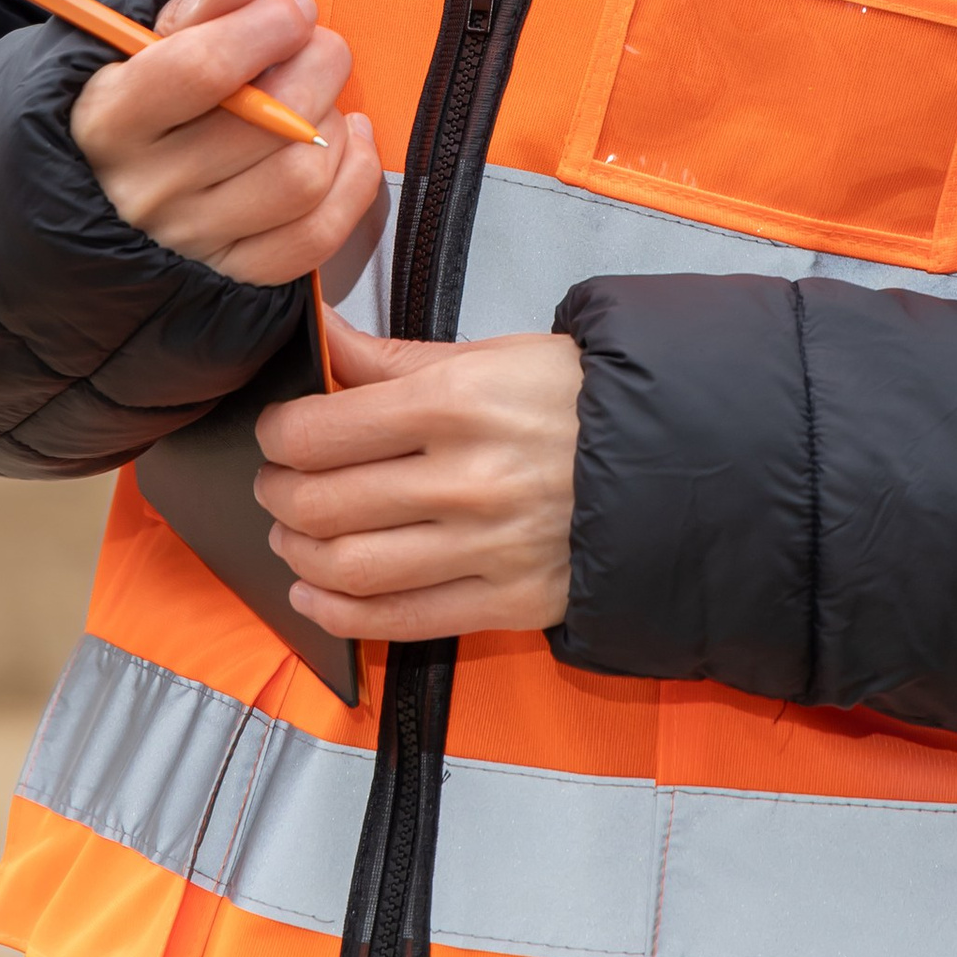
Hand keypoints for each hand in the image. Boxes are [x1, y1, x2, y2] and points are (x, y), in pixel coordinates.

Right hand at [67, 0, 381, 288]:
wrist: (107, 185)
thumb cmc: (136, 100)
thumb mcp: (138, 45)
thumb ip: (190, 14)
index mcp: (112, 121)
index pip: (202, 71)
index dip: (266, 29)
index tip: (295, 9)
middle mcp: (149, 189)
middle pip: (272, 122)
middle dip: (318, 65)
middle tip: (317, 44)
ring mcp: (194, 238)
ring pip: (303, 177)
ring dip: (333, 124)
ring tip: (320, 98)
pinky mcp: (235, 272)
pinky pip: (318, 234)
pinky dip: (352, 180)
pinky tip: (345, 141)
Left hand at [253, 321, 583, 642]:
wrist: (679, 457)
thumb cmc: (578, 398)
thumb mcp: (489, 354)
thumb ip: (391, 358)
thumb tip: (319, 336)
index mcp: (455, 403)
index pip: (319, 432)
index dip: (278, 434)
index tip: (278, 432)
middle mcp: (466, 479)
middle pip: (322, 502)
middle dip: (279, 494)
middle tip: (276, 483)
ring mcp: (486, 548)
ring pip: (349, 567)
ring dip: (300, 553)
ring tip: (294, 533)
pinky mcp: (507, 602)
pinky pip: (400, 620)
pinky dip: (339, 614)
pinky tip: (316, 594)